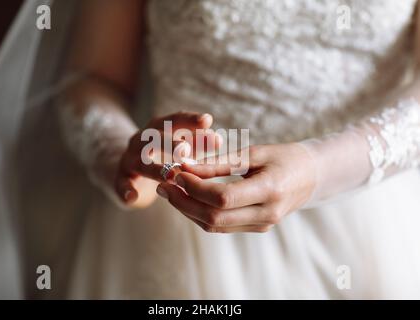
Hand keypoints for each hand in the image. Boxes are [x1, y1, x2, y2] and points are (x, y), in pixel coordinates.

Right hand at [114, 111, 218, 207]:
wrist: (126, 168)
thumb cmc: (161, 155)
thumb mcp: (178, 147)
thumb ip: (196, 143)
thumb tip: (218, 139)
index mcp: (157, 129)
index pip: (174, 120)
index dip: (190, 120)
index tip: (207, 120)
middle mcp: (142, 141)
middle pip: (155, 139)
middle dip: (171, 144)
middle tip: (186, 150)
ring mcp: (130, 160)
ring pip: (141, 163)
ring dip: (155, 169)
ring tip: (169, 176)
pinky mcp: (121, 179)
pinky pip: (122, 184)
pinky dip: (126, 190)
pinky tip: (132, 197)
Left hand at [156, 143, 316, 231]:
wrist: (312, 176)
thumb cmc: (284, 157)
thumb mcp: (253, 153)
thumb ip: (219, 163)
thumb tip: (185, 167)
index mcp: (269, 190)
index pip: (222, 198)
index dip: (194, 187)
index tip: (176, 173)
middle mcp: (266, 214)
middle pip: (213, 218)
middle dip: (183, 202)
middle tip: (164, 184)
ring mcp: (261, 224)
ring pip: (214, 226)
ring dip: (188, 209)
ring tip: (171, 190)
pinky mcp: (256, 227)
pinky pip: (221, 226)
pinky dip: (200, 213)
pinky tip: (189, 198)